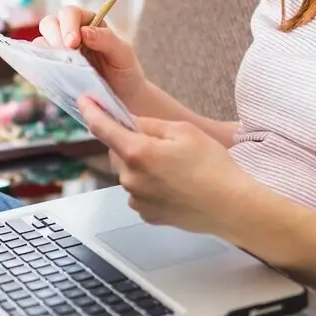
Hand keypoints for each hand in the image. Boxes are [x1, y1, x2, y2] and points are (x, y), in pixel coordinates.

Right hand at [35, 5, 146, 103]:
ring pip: (40, 41)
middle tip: (67, 54)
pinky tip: (52, 74)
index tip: (73, 43)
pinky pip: (38, 63)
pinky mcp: (53, 69)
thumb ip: (107, 39)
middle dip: (55, 37)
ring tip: (61, 65)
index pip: (70, 13)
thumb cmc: (125, 72)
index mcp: (88, 23)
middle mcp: (70, 34)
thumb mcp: (123, 54)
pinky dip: (40, 66)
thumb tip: (84, 31)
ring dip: (46, 51)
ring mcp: (59, 52)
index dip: (68, 24)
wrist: (124, 99)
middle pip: (49, 23)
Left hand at [79, 95, 255, 235]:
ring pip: (130, 173)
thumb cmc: (212, 167)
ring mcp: (137, 199)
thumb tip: (130, 122)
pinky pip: (140, 192)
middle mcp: (130, 179)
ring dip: (143, 166)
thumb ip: (150, 124)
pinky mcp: (146, 214)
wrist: (231, 207)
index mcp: (137, 153)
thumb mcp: (183, 131)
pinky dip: (150, 185)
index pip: (102, 128)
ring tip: (175, 169)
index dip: (91, 112)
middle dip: (132, 143)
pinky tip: (175, 185)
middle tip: (164, 144)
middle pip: (118, 151)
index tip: (84, 101)